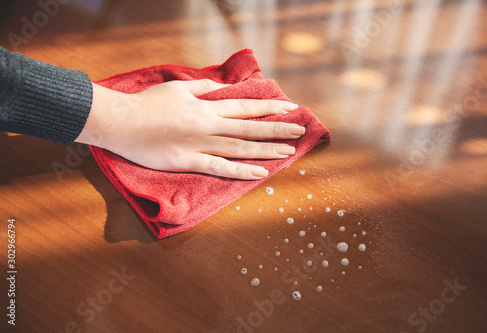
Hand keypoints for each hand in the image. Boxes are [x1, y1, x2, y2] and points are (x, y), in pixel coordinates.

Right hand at [75, 79, 304, 179]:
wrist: (120, 121)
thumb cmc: (148, 104)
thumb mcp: (177, 88)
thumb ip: (202, 88)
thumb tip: (222, 89)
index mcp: (206, 107)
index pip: (245, 106)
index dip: (269, 107)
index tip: (290, 108)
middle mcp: (208, 125)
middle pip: (249, 127)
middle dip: (277, 128)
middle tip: (300, 129)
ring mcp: (199, 145)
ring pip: (239, 148)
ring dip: (266, 150)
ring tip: (288, 152)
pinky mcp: (188, 162)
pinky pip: (219, 168)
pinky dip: (240, 171)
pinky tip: (260, 173)